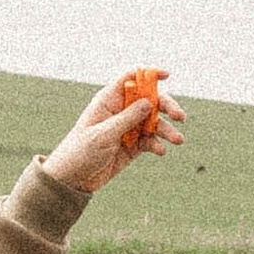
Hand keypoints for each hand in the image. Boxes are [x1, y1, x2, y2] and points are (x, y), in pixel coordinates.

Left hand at [42, 70, 185, 195]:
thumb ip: (127, 118)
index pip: (131, 78)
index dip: (149, 74)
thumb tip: (149, 102)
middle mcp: (121, 111)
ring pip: (154, 122)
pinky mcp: (132, 146)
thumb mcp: (104, 134)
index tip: (167, 75)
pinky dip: (157, 144)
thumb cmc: (81, 151)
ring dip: (167, 129)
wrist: (73, 179)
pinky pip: (150, 140)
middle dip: (167, 106)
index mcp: (109, 100)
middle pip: (150, 100)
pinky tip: (160, 151)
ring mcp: (128, 128)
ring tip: (178, 140)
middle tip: (180, 116)